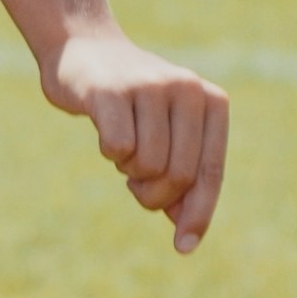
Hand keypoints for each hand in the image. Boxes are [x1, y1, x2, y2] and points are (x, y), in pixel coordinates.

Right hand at [38, 25, 228, 252]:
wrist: (85, 49)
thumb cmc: (131, 103)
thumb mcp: (165, 136)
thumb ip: (180, 177)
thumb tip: (186, 231)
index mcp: (211, 102)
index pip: (210, 173)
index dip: (198, 214)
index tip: (184, 247)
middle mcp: (188, 89)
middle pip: (178, 176)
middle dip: (153, 194)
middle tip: (135, 184)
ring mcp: (151, 86)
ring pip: (148, 166)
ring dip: (129, 172)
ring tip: (123, 152)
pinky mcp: (113, 91)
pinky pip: (118, 148)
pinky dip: (109, 152)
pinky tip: (105, 131)